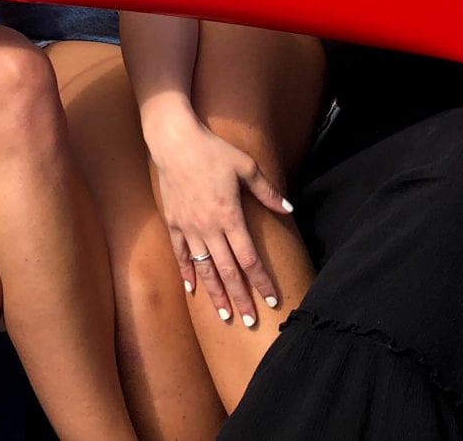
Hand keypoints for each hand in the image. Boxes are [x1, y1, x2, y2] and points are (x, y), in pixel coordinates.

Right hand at [147, 108, 294, 328]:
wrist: (174, 141)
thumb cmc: (213, 150)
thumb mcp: (246, 166)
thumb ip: (267, 191)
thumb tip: (289, 208)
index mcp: (229, 216)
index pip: (249, 259)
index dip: (261, 281)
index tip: (273, 301)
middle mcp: (208, 228)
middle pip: (227, 271)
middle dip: (241, 298)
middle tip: (250, 322)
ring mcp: (188, 227)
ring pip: (204, 268)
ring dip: (215, 293)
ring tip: (224, 315)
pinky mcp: (173, 222)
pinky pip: (181, 254)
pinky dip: (187, 272)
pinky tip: (192, 289)